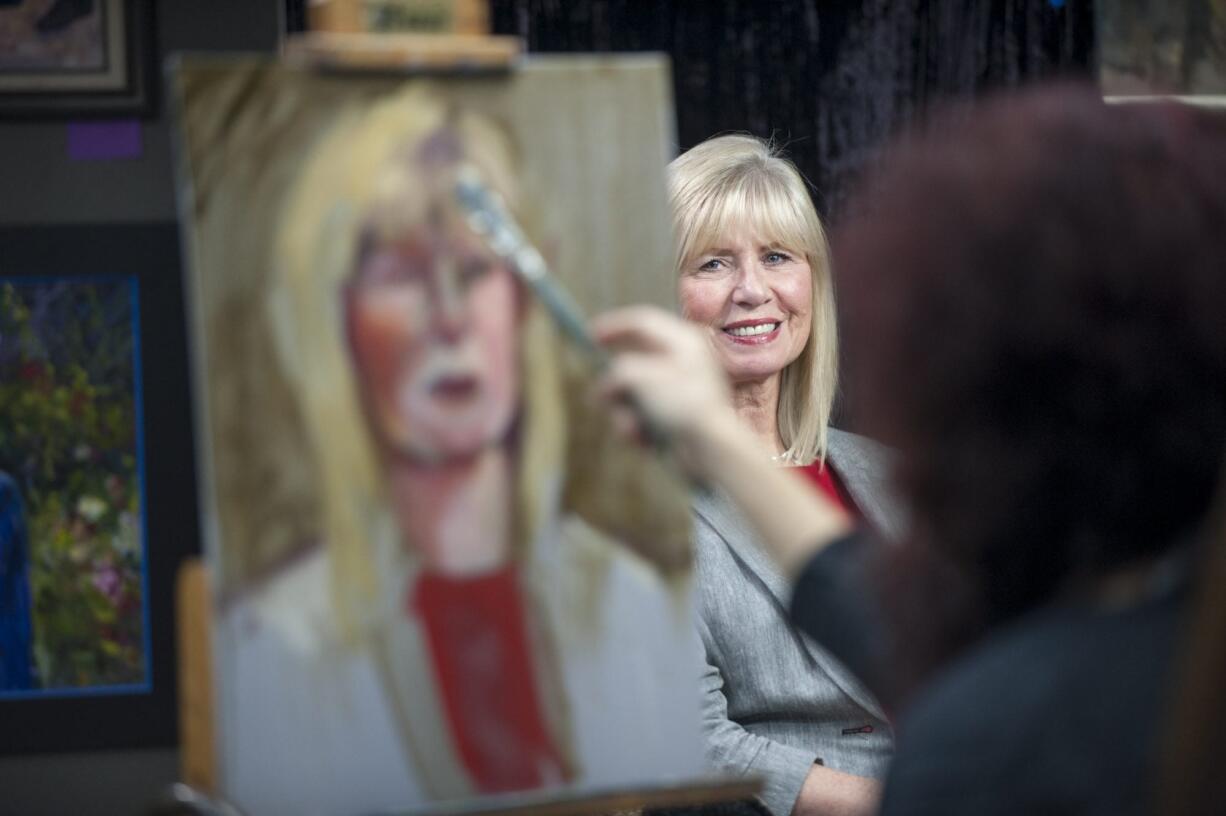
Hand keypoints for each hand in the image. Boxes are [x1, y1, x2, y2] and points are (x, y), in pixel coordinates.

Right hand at [592, 306, 736, 457]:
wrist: (711, 448)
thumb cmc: (681, 403)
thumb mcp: (641, 377)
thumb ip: (616, 373)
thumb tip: (604, 387)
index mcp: (682, 341)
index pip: (642, 322)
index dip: (612, 326)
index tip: (588, 335)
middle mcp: (682, 361)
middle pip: (633, 361)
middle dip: (614, 383)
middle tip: (599, 396)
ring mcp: (679, 390)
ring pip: (634, 393)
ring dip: (623, 412)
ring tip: (629, 428)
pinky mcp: (676, 416)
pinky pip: (644, 415)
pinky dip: (636, 427)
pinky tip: (640, 439)